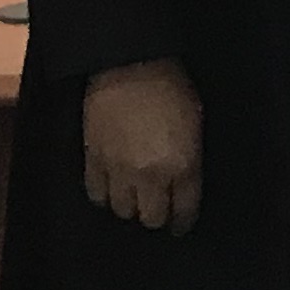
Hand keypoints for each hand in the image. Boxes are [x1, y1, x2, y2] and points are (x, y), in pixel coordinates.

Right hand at [80, 59, 203, 232]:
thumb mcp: (196, 125)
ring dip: (130, 207)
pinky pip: (96, 194)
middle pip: (150, 218)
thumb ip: (191, 160)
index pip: (183, 211)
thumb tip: (184, 181)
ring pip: (122, 210)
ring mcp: (118, 170)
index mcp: (182, 166)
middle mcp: (150, 176)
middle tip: (158, 208)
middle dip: (157, 216)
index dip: (182, 222)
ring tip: (134, 197)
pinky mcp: (92, 160)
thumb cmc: (172, 88)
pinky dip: (104, 195)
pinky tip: (111, 188)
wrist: (130, 65)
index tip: (180, 225)